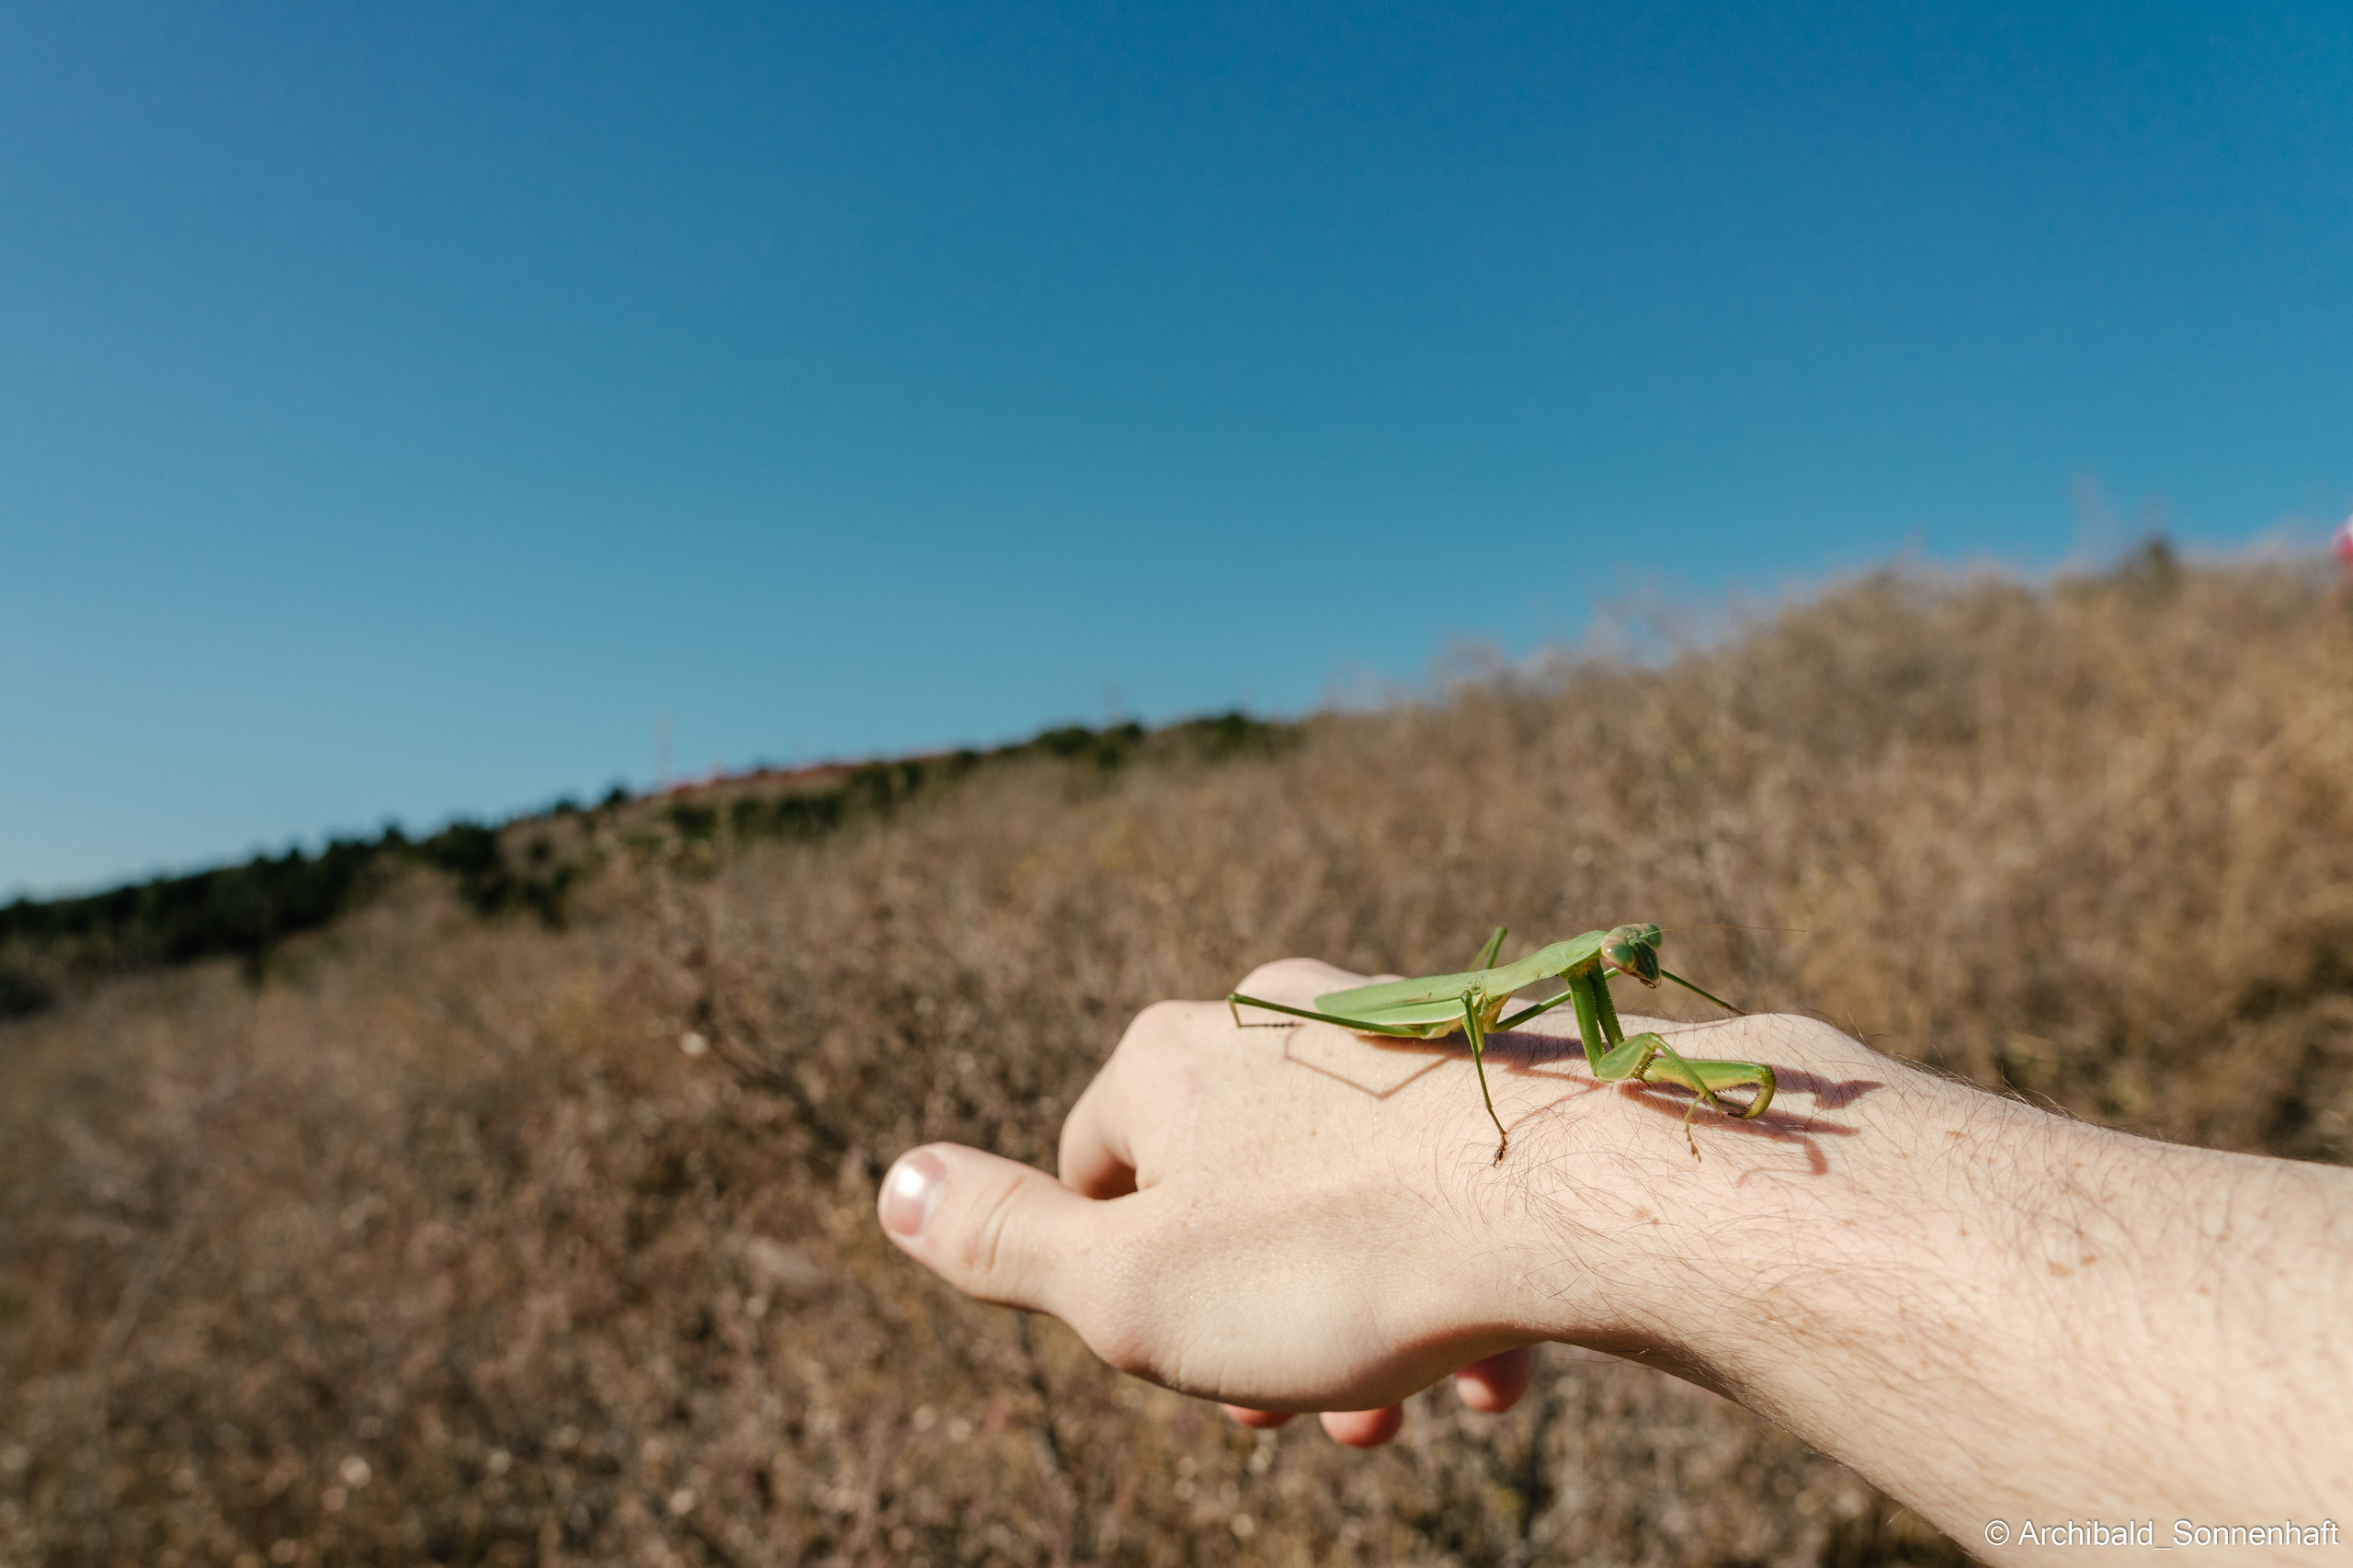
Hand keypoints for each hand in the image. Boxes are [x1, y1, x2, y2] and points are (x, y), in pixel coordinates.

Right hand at [874, 957, 1721, 1440]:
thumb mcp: (1131, 1289)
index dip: (1124, 1287)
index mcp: (1166, 1060)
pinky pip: (1440, 1184)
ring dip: (1351, 1319)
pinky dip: (1445, 1276)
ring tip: (1400, 1412)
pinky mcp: (1491, 1069)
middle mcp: (1268, 1021)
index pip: (1095, 1171)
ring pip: (1338, 1200)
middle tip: (1300, 1420)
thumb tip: (891, 1185)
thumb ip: (1004, 1242)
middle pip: (1225, 1192)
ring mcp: (1387, 1036)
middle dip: (1249, 1319)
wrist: (1588, 1193)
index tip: (1185, 1366)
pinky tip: (1492, 1368)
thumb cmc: (1339, 1255)